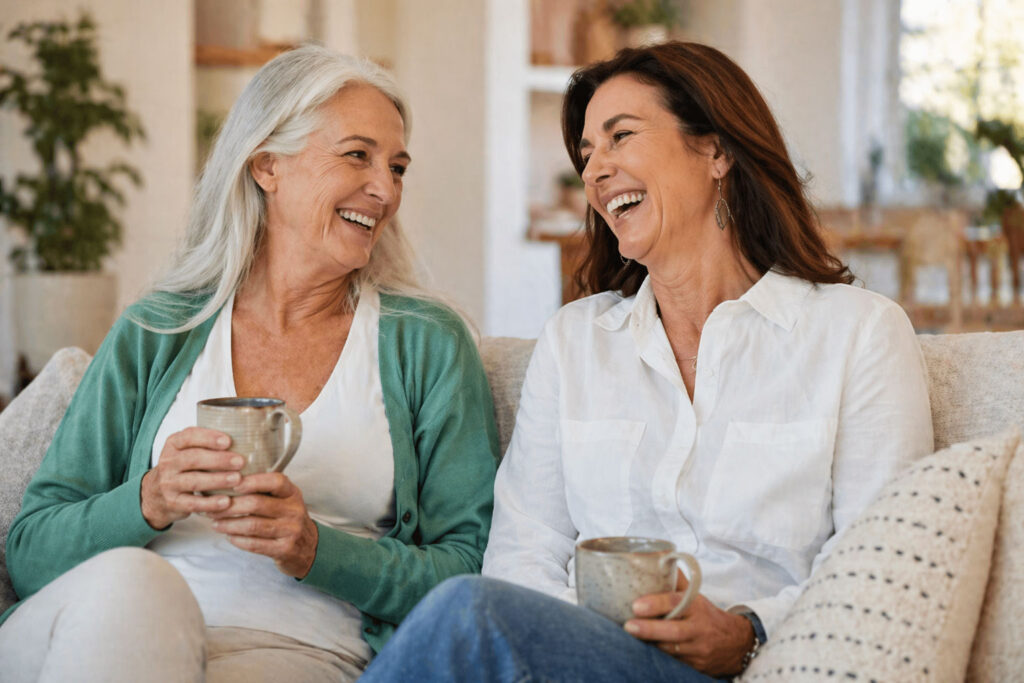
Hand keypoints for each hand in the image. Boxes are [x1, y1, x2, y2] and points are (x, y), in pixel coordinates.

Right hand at [141, 427, 244, 529]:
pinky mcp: (173, 503)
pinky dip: (210, 503)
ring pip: (194, 481)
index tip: (228, 441)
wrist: (156, 494)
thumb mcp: (187, 450)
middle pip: (193, 459)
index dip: (208, 438)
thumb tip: (244, 437)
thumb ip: (206, 443)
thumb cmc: (183, 468)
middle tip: (240, 462)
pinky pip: (193, 503)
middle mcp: (168, 462)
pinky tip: (226, 502)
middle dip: (218, 460)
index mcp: (173, 444)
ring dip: (217, 480)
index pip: (189, 437)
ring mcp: (169, 484)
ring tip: (237, 479)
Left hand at [206, 472, 318, 578]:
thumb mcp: (285, 500)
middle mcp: (294, 510)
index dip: (253, 481)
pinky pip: (255, 544)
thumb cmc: (288, 519)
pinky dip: (238, 540)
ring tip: (215, 522)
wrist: (309, 548)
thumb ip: (265, 491)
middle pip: (257, 504)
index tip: (233, 483)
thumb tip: (228, 481)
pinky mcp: (284, 549)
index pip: (275, 481)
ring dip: (229, 524)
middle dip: (230, 505)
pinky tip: (228, 536)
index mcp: (293, 494)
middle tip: (212, 507)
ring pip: (253, 525)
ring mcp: (291, 531)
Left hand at [623, 571, 754, 676]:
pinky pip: (673, 660)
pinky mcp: (696, 665)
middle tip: (628, 625)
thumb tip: (657, 560)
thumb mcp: (696, 596)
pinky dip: (658, 654)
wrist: (736, 644)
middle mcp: (699, 628)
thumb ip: (677, 581)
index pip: (676, 603)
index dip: (656, 604)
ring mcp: (697, 649)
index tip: (636, 605)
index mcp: (697, 606)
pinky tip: (644, 647)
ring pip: (670, 648)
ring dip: (649, 643)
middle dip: (649, 629)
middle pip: (673, 631)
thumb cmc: (707, 615)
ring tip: (630, 636)